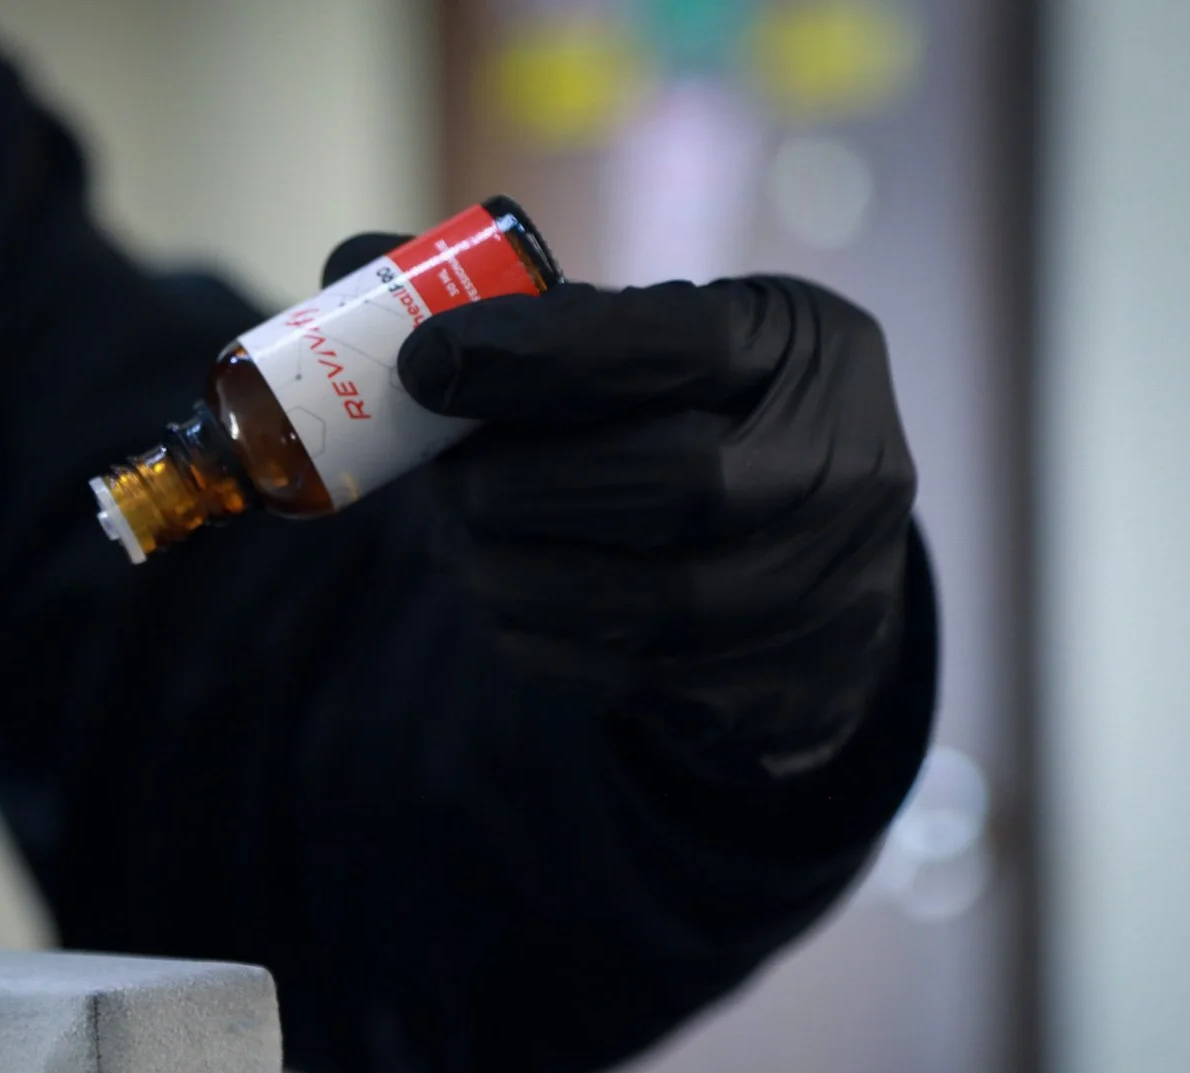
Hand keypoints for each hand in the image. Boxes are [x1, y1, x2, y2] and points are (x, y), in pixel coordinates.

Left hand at [327, 238, 917, 783]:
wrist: (813, 578)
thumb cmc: (710, 421)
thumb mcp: (666, 337)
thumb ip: (531, 306)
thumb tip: (352, 263)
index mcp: (810, 353)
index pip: (678, 345)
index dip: (540, 354)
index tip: (425, 359)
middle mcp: (837, 474)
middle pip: (666, 482)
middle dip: (516, 475)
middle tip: (438, 468)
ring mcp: (807, 596)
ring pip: (631, 595)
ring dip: (501, 562)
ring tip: (454, 529)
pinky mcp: (751, 691)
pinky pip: (607, 674)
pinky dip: (522, 632)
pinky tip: (497, 590)